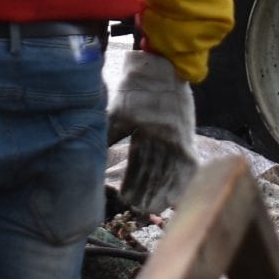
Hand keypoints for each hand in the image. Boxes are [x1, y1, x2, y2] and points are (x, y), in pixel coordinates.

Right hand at [107, 49, 196, 212]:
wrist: (157, 68)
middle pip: (154, 169)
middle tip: (141, 210)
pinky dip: (181, 182)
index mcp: (143, 130)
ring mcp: (175, 137)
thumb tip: (91, 158)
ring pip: (168, 170)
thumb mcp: (116, 116)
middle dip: (147, 189)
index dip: (133, 180)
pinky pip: (186, 165)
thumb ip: (106, 138)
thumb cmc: (134, 88)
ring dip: (161, 190)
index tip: (126, 198)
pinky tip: (176, 197)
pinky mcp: (187, 136)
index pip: (138, 161)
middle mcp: (160, 136)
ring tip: (154, 210)